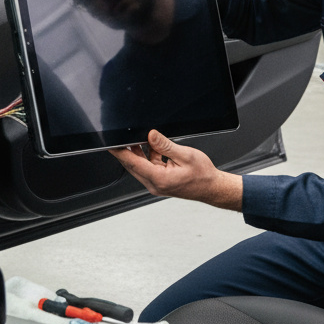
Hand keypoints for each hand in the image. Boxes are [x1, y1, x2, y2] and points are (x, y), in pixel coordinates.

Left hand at [109, 130, 242, 210]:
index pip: (133, 164)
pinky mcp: (160, 181)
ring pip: (140, 166)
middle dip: (126, 150)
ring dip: (139, 152)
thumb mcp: (185, 155)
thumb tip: (150, 135)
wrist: (212, 188)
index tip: (111, 144)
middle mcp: (155, 184)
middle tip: (121, 137)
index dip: (120, 152)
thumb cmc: (203, 175)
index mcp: (159, 179)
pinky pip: (149, 167)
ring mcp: (157, 184)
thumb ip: (165, 145)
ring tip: (140, 138)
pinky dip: (149, 156)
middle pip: (133, 165)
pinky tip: (154, 146)